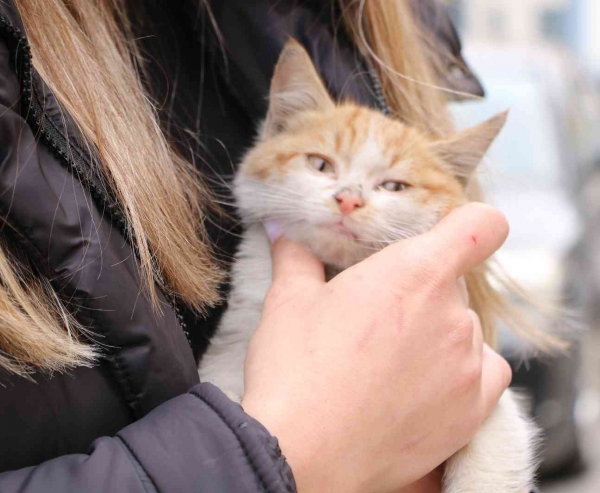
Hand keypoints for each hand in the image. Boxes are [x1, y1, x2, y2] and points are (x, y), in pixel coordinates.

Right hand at [241, 203, 512, 492]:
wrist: (304, 451)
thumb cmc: (294, 371)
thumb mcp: (288, 301)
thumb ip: (297, 257)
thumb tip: (286, 231)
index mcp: (414, 272)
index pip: (480, 225)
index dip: (470, 224)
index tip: (449, 236)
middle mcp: (452, 313)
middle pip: (452, 285)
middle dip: (419, 293)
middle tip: (376, 317)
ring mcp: (466, 364)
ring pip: (463, 330)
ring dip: (435, 335)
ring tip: (388, 362)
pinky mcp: (472, 410)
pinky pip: (485, 373)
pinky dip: (461, 373)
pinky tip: (422, 385)